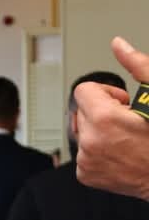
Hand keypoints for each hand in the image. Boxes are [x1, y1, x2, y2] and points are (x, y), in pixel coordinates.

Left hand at [74, 36, 148, 200]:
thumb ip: (138, 66)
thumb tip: (118, 45)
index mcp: (103, 119)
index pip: (83, 90)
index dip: (105, 93)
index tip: (122, 103)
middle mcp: (89, 141)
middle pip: (82, 110)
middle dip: (102, 111)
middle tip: (128, 120)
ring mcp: (86, 160)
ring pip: (83, 131)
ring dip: (99, 130)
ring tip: (125, 137)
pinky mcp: (85, 174)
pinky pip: (83, 153)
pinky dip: (98, 150)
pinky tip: (120, 152)